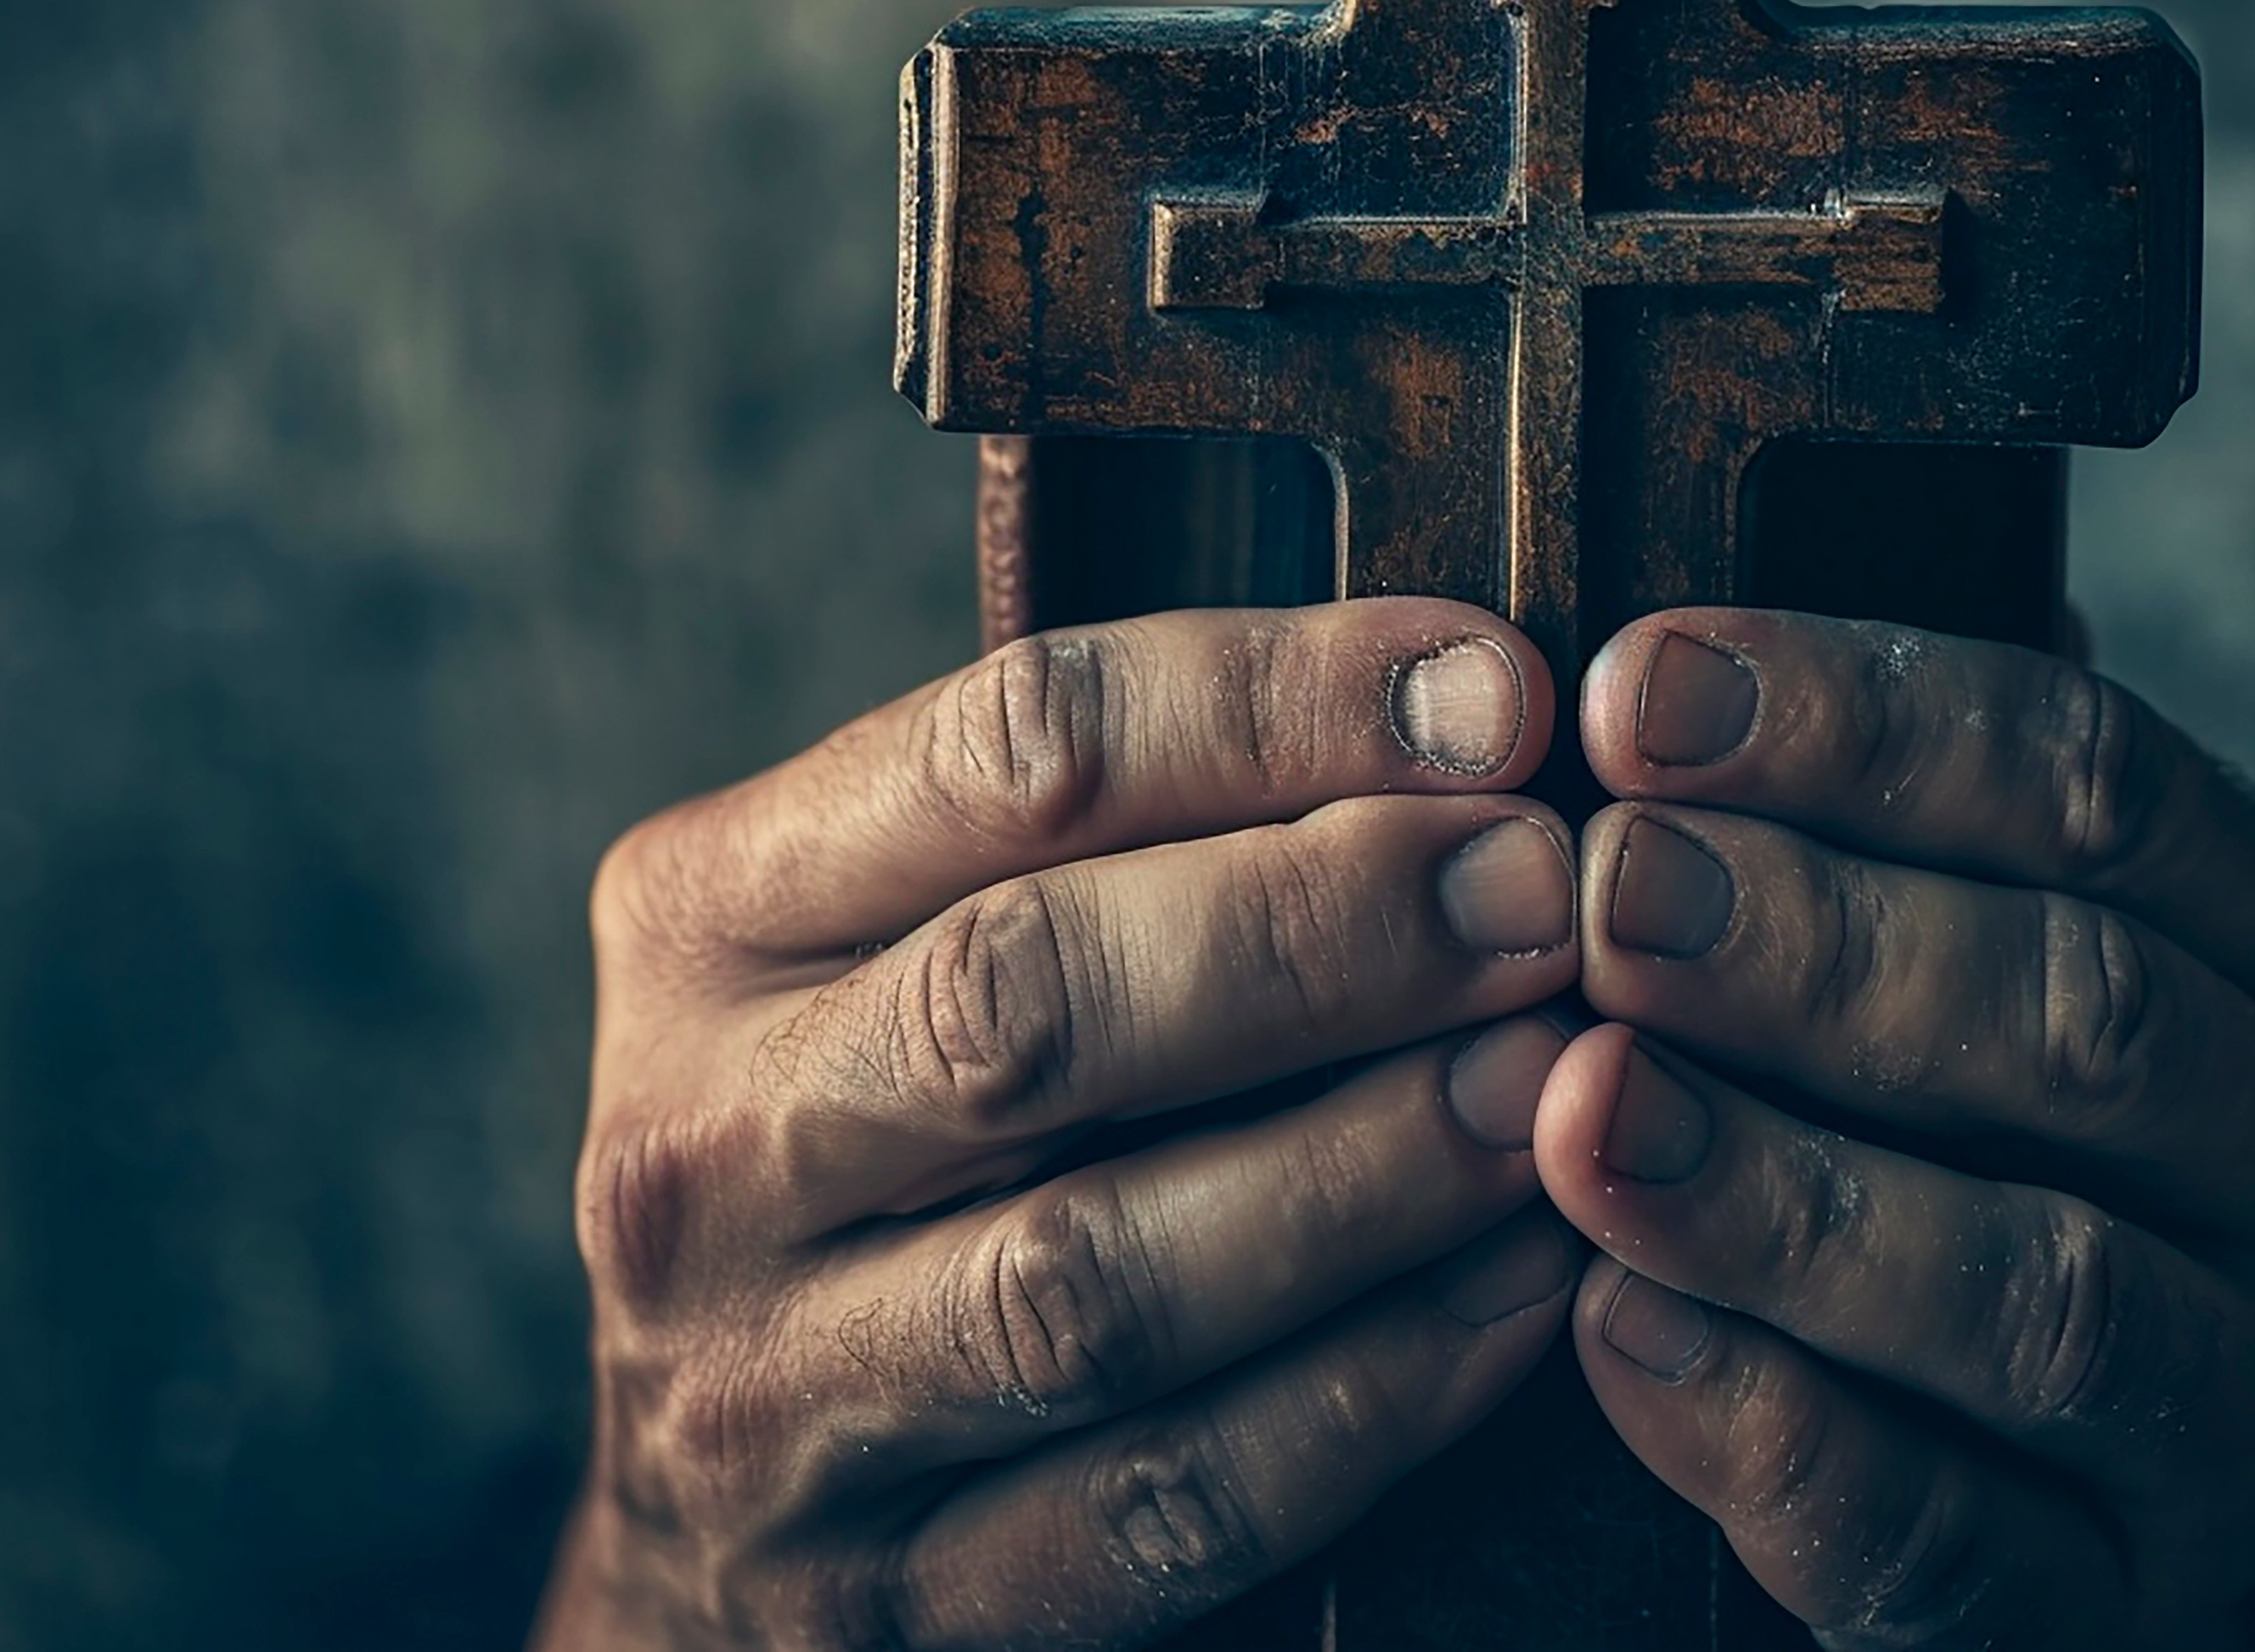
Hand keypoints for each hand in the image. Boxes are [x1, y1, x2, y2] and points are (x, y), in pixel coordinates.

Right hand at [534, 601, 1584, 1649]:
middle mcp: (695, 1155)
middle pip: (1030, 1000)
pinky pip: (1169, 1500)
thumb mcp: (924, 930)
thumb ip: (1128, 825)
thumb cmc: (904, 1136)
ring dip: (1369, 1168)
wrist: (714, 1503)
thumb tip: (1465, 707)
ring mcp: (765, 1404)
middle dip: (1325, 928)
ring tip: (1559, 1081)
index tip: (1496, 694)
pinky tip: (1527, 1288)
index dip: (1275, 703)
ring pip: (1097, 1273)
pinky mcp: (881, 1602)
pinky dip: (1373, 1390)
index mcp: (705, 921)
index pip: (1005, 752)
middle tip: (1544, 890)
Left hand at [1535, 610, 2254, 1647]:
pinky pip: (1958, 1536)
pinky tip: (1619, 1334)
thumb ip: (1887, 812)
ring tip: (1587, 1114)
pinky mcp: (2131, 1600)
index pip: (2100, 780)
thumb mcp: (1956, 936)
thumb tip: (1705, 651)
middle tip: (1608, 893)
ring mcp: (2254, 1402)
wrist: (1990, 1439)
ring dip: (1798, 1200)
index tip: (1640, 690)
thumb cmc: (1946, 1117)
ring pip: (2049, 1294)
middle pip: (2091, 1018)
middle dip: (1827, 947)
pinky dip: (1778, 1438)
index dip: (1864, 723)